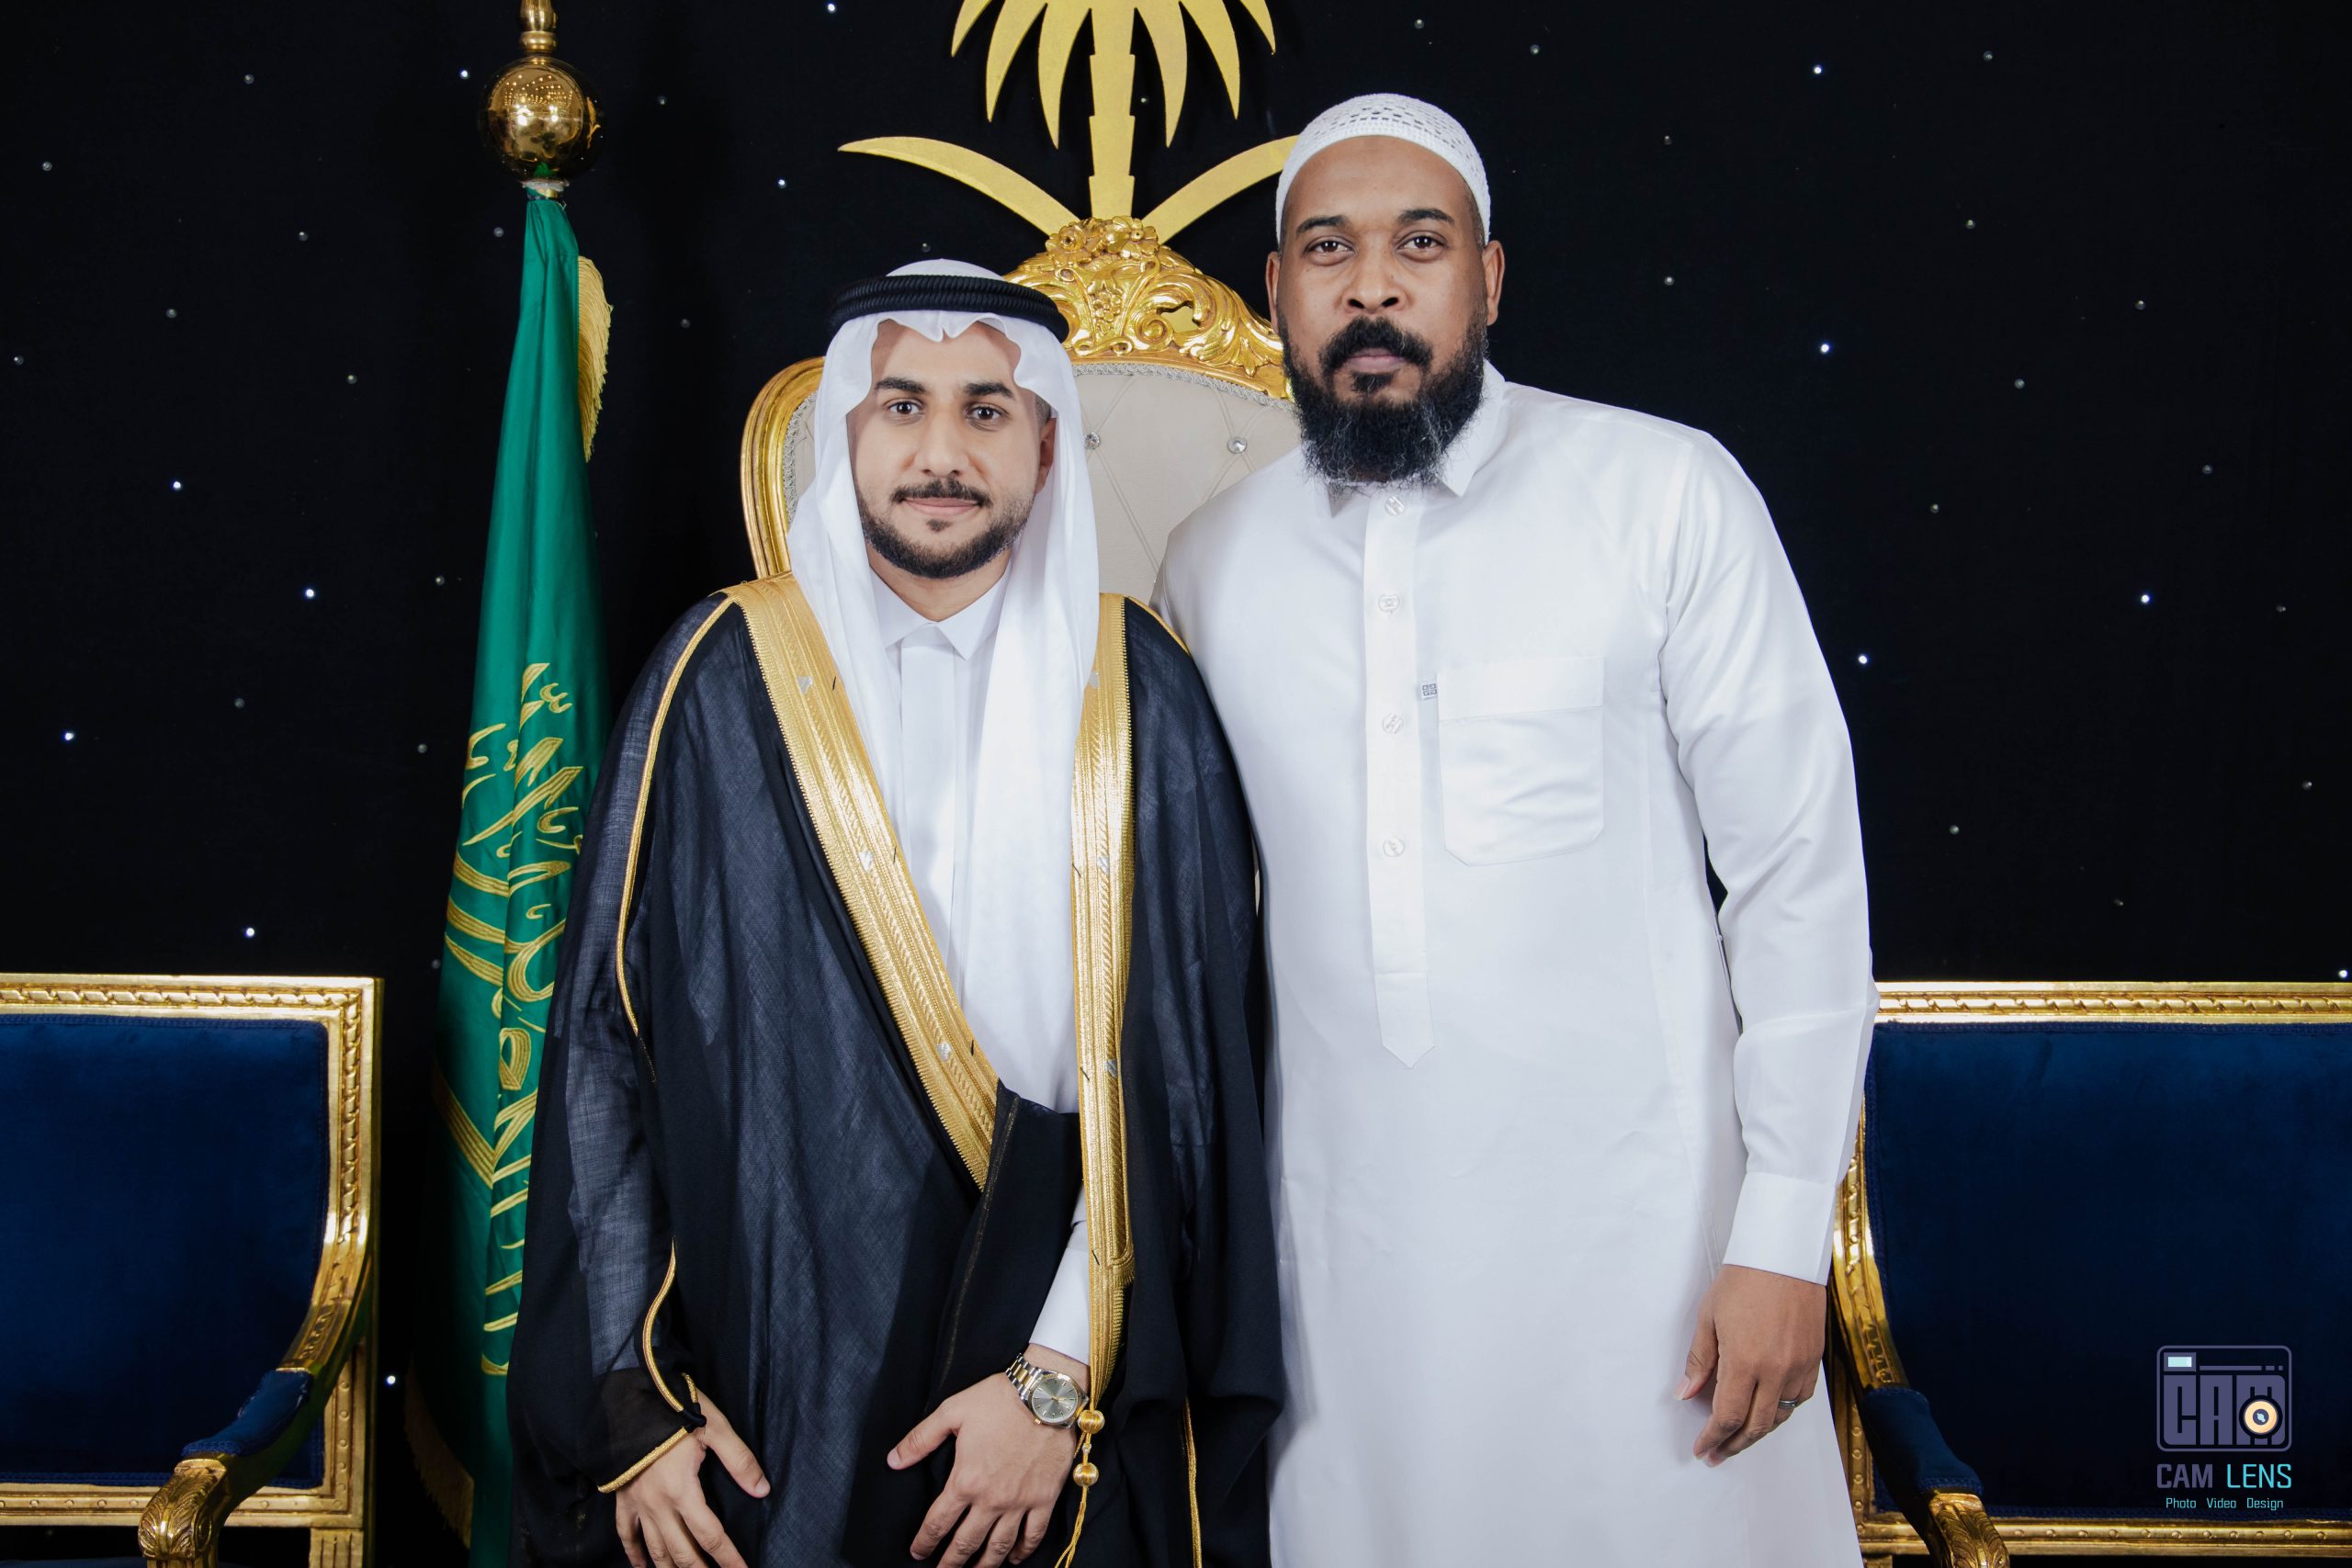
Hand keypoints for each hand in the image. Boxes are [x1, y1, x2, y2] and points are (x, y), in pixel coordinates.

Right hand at [616, 1394, 769, 1567]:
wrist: (627, 1399)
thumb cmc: (673, 1409)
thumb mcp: (714, 1428)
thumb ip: (739, 1460)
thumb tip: (761, 1489)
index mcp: (682, 1490)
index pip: (710, 1535)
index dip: (728, 1558)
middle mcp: (658, 1505)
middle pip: (682, 1551)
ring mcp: (637, 1504)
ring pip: (655, 1550)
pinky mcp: (622, 1498)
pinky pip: (625, 1534)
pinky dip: (634, 1553)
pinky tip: (641, 1567)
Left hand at [888, 1344, 1088, 1564]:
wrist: (1048, 1395)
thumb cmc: (999, 1400)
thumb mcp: (952, 1412)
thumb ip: (920, 1439)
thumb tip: (893, 1460)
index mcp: (966, 1480)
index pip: (938, 1522)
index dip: (924, 1542)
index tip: (917, 1553)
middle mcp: (991, 1500)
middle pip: (966, 1543)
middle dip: (950, 1562)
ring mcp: (1020, 1503)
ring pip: (998, 1547)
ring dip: (984, 1565)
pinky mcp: (1044, 1499)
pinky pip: (1033, 1535)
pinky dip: (1022, 1552)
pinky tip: (1013, 1559)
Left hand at [1677, 1263, 1825, 1466]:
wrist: (1783, 1256)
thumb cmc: (1742, 1281)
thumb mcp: (1709, 1318)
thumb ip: (1700, 1362)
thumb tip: (1685, 1394)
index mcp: (1745, 1361)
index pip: (1728, 1416)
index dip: (1714, 1437)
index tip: (1703, 1449)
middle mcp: (1776, 1371)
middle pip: (1756, 1426)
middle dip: (1734, 1445)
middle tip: (1718, 1454)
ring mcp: (1799, 1367)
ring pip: (1780, 1416)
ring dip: (1758, 1432)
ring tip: (1739, 1438)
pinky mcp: (1814, 1359)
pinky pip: (1800, 1399)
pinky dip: (1782, 1411)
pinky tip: (1768, 1411)